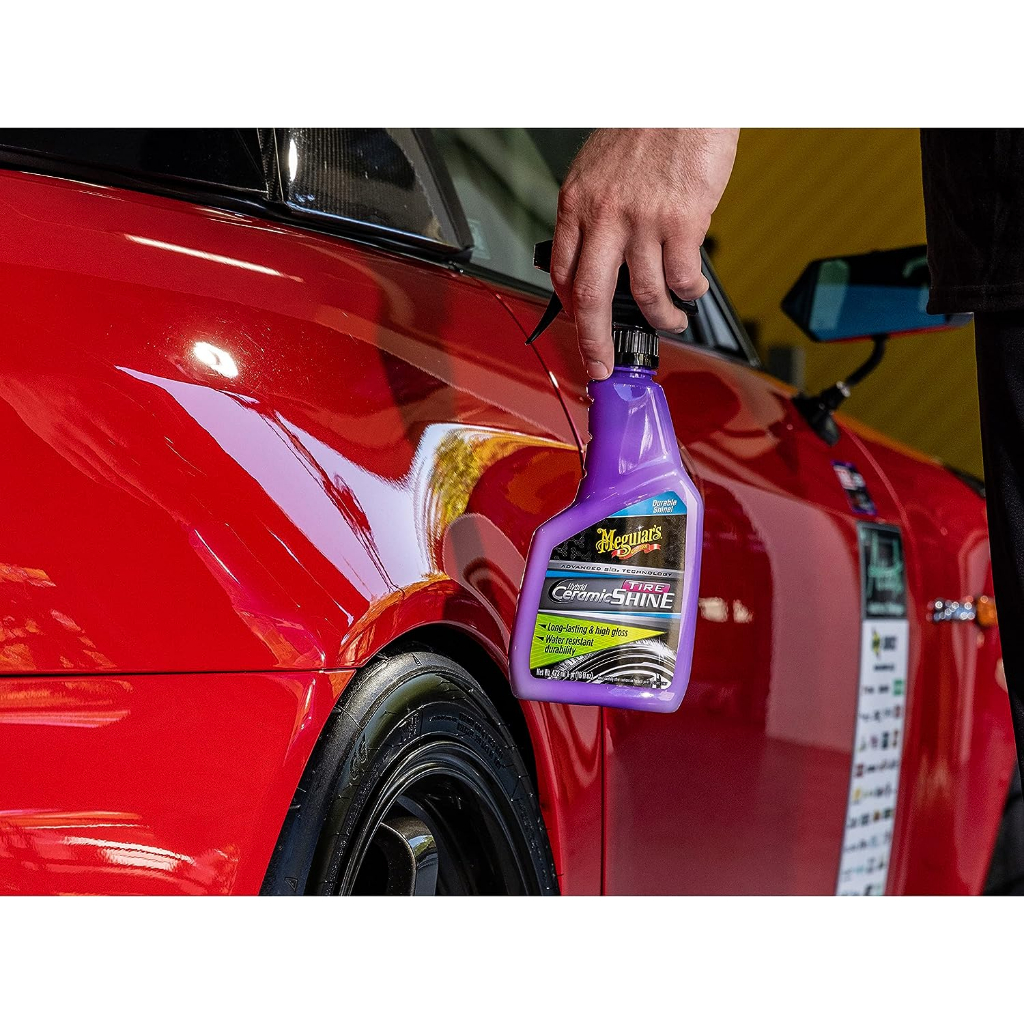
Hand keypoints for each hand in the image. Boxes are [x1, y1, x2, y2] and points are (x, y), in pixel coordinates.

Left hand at [551, 128, 738, 378]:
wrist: (684, 91)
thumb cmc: (646, 124)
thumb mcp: (599, 168)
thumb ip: (594, 212)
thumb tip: (598, 253)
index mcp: (577, 203)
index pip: (562, 272)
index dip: (570, 310)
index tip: (578, 330)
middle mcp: (604, 215)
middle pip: (590, 298)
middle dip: (594, 344)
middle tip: (602, 367)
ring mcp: (642, 221)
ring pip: (643, 295)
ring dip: (660, 319)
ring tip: (671, 322)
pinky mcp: (682, 221)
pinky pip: (682, 278)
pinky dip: (689, 293)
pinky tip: (693, 290)